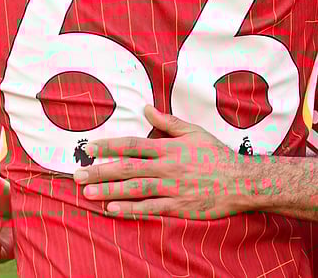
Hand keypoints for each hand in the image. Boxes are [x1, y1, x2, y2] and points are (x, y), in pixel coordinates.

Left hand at [76, 106, 252, 220]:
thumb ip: (168, 122)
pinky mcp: (178, 206)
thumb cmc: (216, 155)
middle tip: (77, 175)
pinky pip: (150, 207)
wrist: (240, 181)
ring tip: (87, 193)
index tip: (88, 149)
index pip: (133, 145)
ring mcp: (172, 187)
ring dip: (109, 190)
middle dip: (100, 171)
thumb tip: (146, 109)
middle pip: (128, 168)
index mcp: (169, 147)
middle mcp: (167, 166)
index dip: (109, 146)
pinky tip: (112, 209)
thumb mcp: (194, 132)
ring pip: (134, 188)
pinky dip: (130, 208)